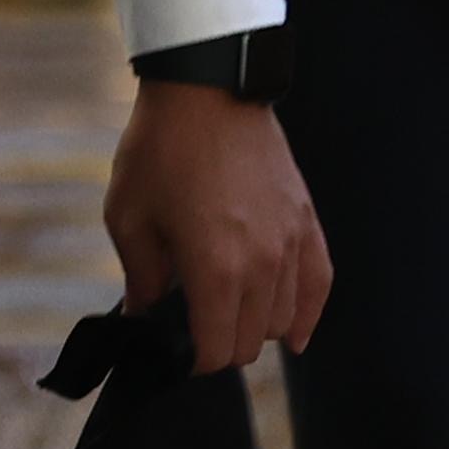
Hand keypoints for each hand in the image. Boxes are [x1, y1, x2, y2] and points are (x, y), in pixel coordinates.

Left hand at [102, 80, 330, 374]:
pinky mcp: (305, 221)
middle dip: (219, 344)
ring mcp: (290, 242)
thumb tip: (142, 316)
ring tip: (227, 311)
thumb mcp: (129, 216)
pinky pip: (318, 284)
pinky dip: (307, 313)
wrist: (206, 88)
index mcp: (215, 268)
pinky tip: (296, 335)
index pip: (215, 350)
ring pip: (282, 319)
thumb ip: (139, 277)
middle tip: (192, 325)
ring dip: (254, 326)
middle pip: (249, 341)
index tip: (172, 350)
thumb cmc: (160, 149)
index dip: (190, 360)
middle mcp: (262, 264)